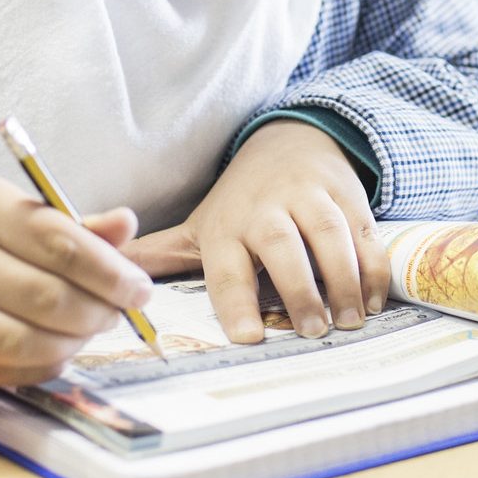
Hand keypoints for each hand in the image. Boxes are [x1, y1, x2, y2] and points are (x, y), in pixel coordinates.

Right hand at [0, 173, 152, 386]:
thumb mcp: (0, 200)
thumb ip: (65, 220)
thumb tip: (125, 227)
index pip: (60, 244)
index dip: (110, 272)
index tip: (138, 287)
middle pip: (46, 298)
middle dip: (98, 311)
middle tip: (118, 309)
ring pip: (22, 342)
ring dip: (72, 343)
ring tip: (88, 329)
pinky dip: (40, 367)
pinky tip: (57, 351)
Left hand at [123, 122, 387, 344]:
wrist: (292, 140)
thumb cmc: (241, 201)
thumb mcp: (199, 226)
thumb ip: (158, 257)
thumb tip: (104, 279)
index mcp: (227, 226)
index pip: (228, 265)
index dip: (237, 301)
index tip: (249, 337)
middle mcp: (268, 208)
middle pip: (282, 245)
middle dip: (298, 289)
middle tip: (311, 332)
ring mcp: (311, 197)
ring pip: (329, 236)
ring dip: (342, 281)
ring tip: (347, 322)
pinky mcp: (348, 196)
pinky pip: (365, 233)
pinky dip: (373, 268)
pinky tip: (372, 302)